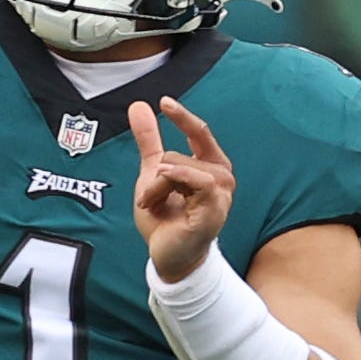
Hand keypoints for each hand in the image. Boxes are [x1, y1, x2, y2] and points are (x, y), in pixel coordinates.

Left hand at [130, 97, 233, 281]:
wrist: (166, 256)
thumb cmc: (166, 219)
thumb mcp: (152, 174)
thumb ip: (149, 141)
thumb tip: (139, 105)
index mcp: (210, 166)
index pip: (200, 132)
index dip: (182, 116)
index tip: (164, 102)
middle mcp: (221, 177)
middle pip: (177, 155)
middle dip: (155, 177)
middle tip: (151, 201)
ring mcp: (221, 194)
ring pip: (179, 168)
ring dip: (157, 188)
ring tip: (155, 207)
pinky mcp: (215, 210)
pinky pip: (197, 180)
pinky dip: (174, 182)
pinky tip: (158, 199)